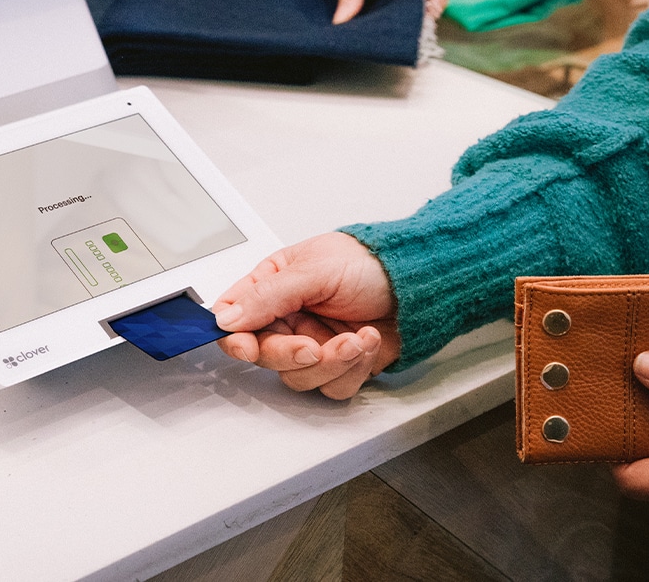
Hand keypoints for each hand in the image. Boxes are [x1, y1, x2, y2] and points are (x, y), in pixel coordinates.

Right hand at [212, 232, 400, 398]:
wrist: (421, 282)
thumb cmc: (370, 263)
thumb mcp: (315, 270)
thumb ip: (268, 295)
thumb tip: (227, 316)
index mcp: (273, 286)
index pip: (236, 317)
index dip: (235, 337)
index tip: (246, 347)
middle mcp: (289, 318)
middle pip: (265, 355)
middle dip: (291, 355)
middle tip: (312, 347)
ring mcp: (314, 344)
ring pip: (299, 376)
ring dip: (331, 362)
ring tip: (355, 339)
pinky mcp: (341, 365)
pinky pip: (332, 386)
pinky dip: (352, 369)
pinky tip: (366, 342)